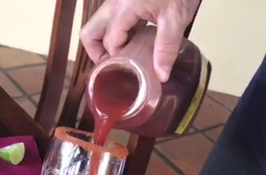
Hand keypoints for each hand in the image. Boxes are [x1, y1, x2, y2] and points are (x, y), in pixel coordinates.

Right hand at [80, 0, 200, 81]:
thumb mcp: (176, 19)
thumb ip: (166, 48)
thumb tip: (161, 76)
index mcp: (124, 8)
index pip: (110, 42)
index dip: (118, 60)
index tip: (131, 72)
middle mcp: (113, 4)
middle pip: (89, 33)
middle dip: (97, 53)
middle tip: (114, 66)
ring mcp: (116, 1)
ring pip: (97, 26)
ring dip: (106, 44)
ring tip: (125, 57)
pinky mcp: (124, 0)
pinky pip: (111, 21)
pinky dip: (117, 34)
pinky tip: (135, 42)